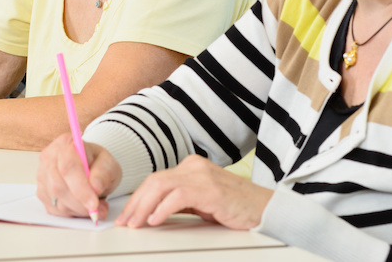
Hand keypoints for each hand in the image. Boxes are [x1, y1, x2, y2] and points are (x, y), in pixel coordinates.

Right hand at [37, 133, 120, 220]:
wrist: (91, 168)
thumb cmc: (98, 164)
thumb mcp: (109, 165)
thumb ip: (103, 174)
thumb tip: (94, 187)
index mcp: (66, 143)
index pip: (68, 168)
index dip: (81, 189)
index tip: (94, 204)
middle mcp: (49, 157)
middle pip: (58, 186)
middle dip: (80, 203)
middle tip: (97, 209)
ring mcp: (42, 174)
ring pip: (56, 200)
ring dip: (77, 209)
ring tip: (93, 206)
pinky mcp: (41, 191)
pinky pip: (54, 209)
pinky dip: (71, 213)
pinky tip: (81, 206)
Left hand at [116, 155, 271, 229]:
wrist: (267, 209)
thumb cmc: (236, 208)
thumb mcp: (202, 203)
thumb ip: (180, 202)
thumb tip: (152, 212)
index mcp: (190, 166)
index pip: (155, 180)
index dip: (137, 198)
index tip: (127, 216)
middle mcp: (193, 166)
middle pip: (154, 182)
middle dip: (135, 203)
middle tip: (124, 222)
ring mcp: (201, 176)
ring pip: (161, 186)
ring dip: (143, 206)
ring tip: (135, 224)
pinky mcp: (210, 189)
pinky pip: (178, 196)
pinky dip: (162, 209)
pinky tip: (154, 220)